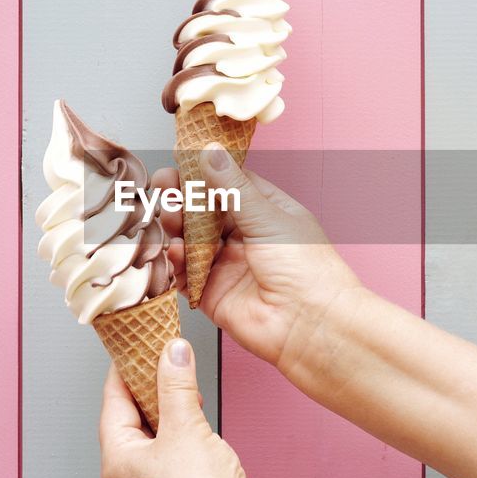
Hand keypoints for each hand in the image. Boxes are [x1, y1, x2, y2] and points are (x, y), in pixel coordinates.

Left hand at [99, 337, 254, 477]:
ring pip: (151, 434)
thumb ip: (176, 383)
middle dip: (150, 388)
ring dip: (167, 408)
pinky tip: (194, 419)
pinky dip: (177, 429)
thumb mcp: (184, 424)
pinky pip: (166, 450)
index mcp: (117, 460)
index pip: (113, 402)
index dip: (125, 370)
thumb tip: (172, 352)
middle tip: (164, 361)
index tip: (134, 347)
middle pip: (130, 417)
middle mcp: (126, 477)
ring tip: (185, 387)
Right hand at [152, 144, 361, 369]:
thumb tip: (210, 152)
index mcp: (266, 212)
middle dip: (183, 199)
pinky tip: (174, 251)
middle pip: (204, 211)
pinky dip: (176, 262)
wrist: (311, 325)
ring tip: (170, 219)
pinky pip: (186, 274)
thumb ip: (233, 188)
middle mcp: (246, 237)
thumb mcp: (268, 218)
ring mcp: (228, 265)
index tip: (179, 161)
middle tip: (165, 189)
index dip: (203, 172)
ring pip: (191, 240)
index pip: (228, 184)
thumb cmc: (308, 271)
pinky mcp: (213, 294)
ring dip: (176, 227)